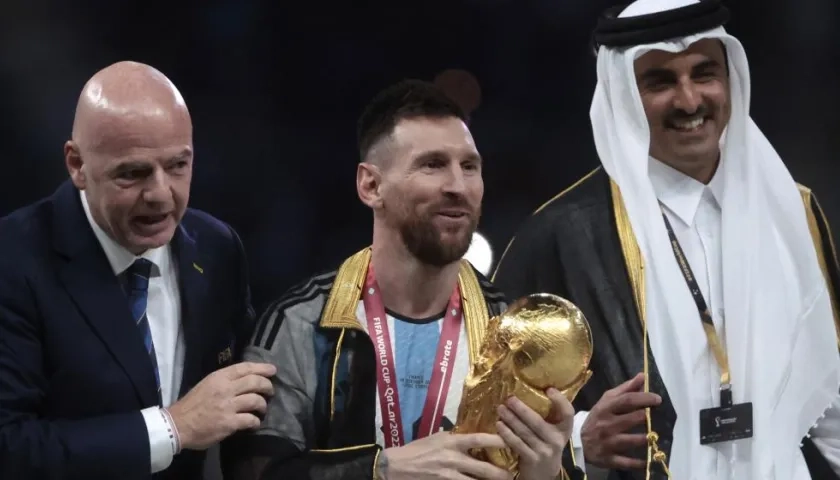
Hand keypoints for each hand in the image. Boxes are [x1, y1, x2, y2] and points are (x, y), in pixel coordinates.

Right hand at [167, 362, 275, 449]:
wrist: (177, 425)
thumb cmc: (192, 405)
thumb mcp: (206, 384)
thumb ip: (224, 381)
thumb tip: (244, 380)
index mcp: (218, 378)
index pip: (244, 368)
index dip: (261, 368)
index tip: (272, 370)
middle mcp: (225, 389)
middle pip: (254, 382)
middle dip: (267, 385)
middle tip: (271, 390)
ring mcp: (228, 406)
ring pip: (256, 400)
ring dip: (263, 405)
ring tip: (263, 408)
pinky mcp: (229, 422)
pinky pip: (250, 419)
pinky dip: (255, 421)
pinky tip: (255, 423)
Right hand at [376, 431, 512, 479]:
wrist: (396, 467)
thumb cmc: (417, 449)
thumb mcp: (437, 438)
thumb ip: (455, 439)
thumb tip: (474, 438)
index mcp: (452, 441)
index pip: (480, 439)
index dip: (499, 441)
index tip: (512, 441)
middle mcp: (453, 458)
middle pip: (484, 468)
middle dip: (502, 474)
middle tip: (513, 475)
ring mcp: (449, 475)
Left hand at [496, 389, 572, 479]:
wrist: (544, 473)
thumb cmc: (546, 444)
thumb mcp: (552, 431)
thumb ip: (549, 415)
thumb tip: (532, 388)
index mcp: (564, 429)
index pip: (568, 413)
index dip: (560, 401)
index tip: (549, 389)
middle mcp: (557, 440)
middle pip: (538, 422)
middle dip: (522, 409)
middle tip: (509, 398)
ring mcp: (545, 451)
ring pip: (525, 432)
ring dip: (511, 419)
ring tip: (500, 408)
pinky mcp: (532, 459)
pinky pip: (517, 444)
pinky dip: (507, 434)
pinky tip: (499, 425)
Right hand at [580, 373, 659, 469]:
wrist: (578, 441)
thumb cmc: (598, 418)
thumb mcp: (607, 401)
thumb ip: (625, 389)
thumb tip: (643, 376)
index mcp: (605, 408)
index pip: (627, 400)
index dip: (644, 398)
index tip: (658, 399)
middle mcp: (606, 425)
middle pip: (631, 419)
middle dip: (645, 417)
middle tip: (654, 416)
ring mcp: (607, 443)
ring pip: (630, 440)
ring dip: (645, 438)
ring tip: (652, 436)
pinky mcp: (609, 459)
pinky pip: (626, 461)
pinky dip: (637, 462)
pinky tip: (647, 460)